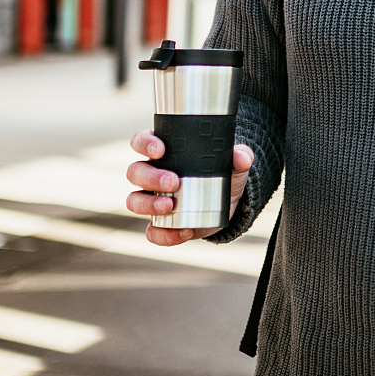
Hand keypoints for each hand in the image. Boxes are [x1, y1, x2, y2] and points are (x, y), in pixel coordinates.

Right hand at [125, 133, 253, 245]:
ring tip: (170, 206)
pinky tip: (183, 231)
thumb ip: (240, 156)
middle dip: (151, 177)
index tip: (160, 149)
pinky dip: (163, 234)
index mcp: (162, 153)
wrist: (227, 204)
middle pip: (135, 172)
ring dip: (148, 204)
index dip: (144, 143)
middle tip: (173, 182)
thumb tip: (241, 156)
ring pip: (134, 201)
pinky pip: (151, 232)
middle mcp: (150, 175)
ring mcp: (151, 200)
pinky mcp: (159, 224)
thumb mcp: (232, 164)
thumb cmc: (222, 174)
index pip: (141, 141)